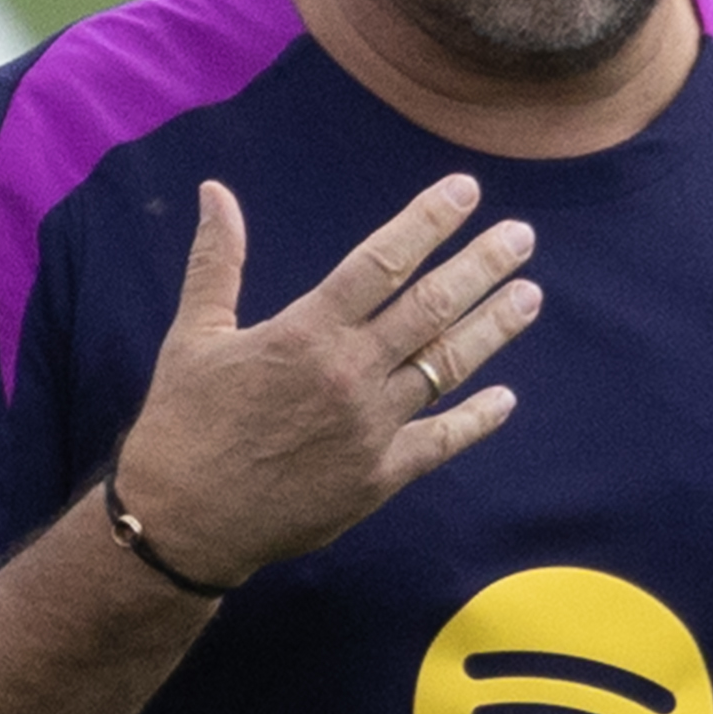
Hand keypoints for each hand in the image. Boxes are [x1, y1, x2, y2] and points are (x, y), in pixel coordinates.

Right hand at [103, 179, 541, 588]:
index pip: (382, 261)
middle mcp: (349, 374)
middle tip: (521, 236)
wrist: (183, 522)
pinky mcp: (378, 476)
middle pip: (432, 307)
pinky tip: (506, 398)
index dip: (428, 221)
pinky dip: (477, 419)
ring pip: (447, 366)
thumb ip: (216, 260)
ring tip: (530, 296)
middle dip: (481, 266)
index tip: (466, 191)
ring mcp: (371, 427)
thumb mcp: (193, 334)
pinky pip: (440, 441)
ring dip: (493, 328)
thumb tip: (214, 191)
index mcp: (305, 332)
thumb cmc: (183, 423)